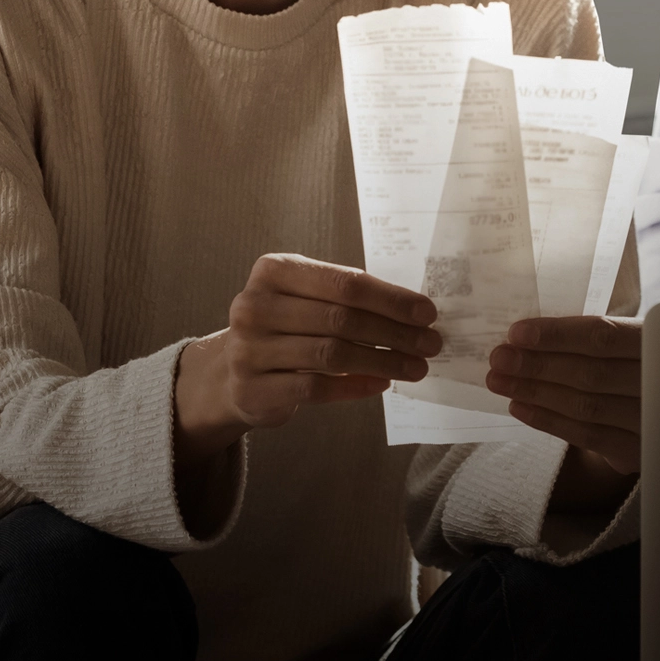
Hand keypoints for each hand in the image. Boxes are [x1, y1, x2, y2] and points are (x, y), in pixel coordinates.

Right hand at [175, 253, 440, 464]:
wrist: (229, 371)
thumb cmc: (286, 325)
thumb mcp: (308, 298)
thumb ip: (349, 297)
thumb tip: (416, 312)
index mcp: (274, 271)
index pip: (346, 283)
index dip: (391, 299)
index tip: (428, 313)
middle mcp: (255, 306)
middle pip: (342, 319)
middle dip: (395, 333)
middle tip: (430, 344)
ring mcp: (249, 350)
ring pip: (332, 356)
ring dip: (382, 362)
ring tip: (415, 368)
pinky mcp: (253, 389)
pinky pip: (316, 389)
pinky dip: (354, 387)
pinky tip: (381, 384)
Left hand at [486, 315, 641, 485]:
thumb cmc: (643, 360)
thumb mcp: (635, 335)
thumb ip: (599, 334)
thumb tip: (530, 333)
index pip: (603, 335)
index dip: (557, 335)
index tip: (517, 332)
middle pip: (589, 374)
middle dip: (537, 365)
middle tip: (498, 358)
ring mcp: (650, 421)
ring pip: (584, 407)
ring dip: (535, 393)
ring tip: (500, 380)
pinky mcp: (637, 452)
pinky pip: (586, 436)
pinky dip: (548, 421)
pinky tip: (520, 407)